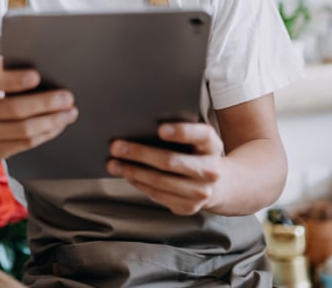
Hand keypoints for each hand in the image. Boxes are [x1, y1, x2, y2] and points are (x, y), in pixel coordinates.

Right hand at [0, 57, 77, 159]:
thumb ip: (7, 66)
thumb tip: (39, 61)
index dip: (15, 80)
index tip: (37, 76)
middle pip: (15, 109)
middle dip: (45, 103)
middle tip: (67, 97)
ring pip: (24, 130)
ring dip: (51, 121)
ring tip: (70, 112)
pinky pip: (26, 144)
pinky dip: (46, 133)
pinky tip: (58, 125)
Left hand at [106, 122, 223, 214]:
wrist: (218, 182)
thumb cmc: (197, 151)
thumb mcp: (196, 136)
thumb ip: (178, 129)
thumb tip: (141, 124)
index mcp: (212, 145)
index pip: (200, 135)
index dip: (181, 132)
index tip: (160, 129)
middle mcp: (210, 170)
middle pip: (170, 161)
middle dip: (139, 153)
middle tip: (116, 146)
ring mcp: (201, 192)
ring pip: (160, 181)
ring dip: (132, 171)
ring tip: (114, 163)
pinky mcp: (189, 207)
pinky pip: (158, 195)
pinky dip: (139, 184)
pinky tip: (127, 175)